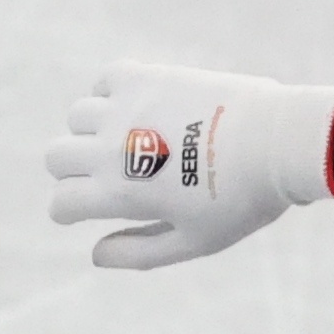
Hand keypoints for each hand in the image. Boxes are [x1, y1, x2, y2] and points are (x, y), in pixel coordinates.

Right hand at [40, 63, 333, 272]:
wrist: (277, 144)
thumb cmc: (241, 202)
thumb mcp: (193, 241)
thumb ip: (140, 253)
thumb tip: (94, 255)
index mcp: (120, 193)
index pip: (62, 202)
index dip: (66, 212)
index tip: (78, 212)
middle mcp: (112, 147)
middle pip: (56, 156)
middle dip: (70, 172)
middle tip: (103, 177)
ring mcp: (127, 108)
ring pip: (77, 116)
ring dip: (91, 132)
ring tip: (126, 142)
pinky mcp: (148, 78)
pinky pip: (106, 81)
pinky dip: (110, 95)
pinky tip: (136, 109)